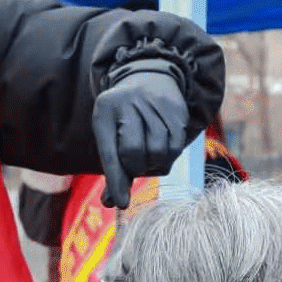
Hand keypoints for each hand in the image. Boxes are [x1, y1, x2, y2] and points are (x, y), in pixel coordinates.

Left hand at [93, 62, 188, 208]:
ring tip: (148, 153)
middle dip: (136, 167)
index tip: (121, 203)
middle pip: (134, 153)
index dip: (115, 179)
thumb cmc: (124, 118)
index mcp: (105, 111)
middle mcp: (129, 103)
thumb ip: (113, 167)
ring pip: (158, 152)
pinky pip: (176, 148)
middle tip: (135, 164)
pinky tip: (162, 146)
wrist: (148, 78)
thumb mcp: (110, 134)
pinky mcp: (176, 110)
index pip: (109, 151)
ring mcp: (154, 105)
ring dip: (154, 162)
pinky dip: (169, 156)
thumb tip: (113, 203)